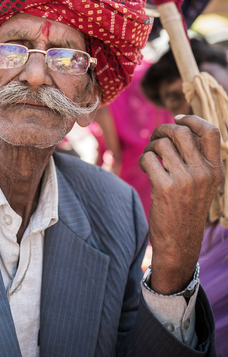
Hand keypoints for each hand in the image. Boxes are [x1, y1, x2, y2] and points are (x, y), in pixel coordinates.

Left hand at [139, 115, 222, 293]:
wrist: (179, 242)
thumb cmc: (187, 209)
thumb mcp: (202, 184)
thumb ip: (196, 160)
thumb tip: (179, 129)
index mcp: (216, 170)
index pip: (210, 131)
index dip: (192, 119)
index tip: (177, 118)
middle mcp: (203, 172)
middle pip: (181, 132)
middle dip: (163, 129)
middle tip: (154, 138)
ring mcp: (185, 180)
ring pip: (161, 144)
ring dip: (150, 147)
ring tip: (149, 158)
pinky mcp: (165, 187)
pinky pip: (148, 159)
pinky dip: (143, 160)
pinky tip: (145, 169)